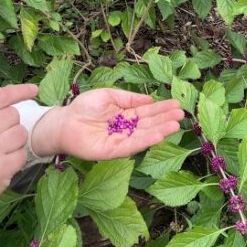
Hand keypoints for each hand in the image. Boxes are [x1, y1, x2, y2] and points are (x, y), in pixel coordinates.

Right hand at [0, 83, 36, 235]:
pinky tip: (4, 164)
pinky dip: (17, 159)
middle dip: (12, 124)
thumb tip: (11, 96)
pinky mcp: (0, 169)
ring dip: (17, 141)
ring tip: (2, 151)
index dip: (19, 91)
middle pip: (13, 115)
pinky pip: (22, 154)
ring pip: (21, 133)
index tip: (33, 89)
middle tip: (1, 137)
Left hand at [32, 88, 183, 160]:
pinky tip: (158, 135)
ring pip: (144, 135)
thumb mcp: (108, 95)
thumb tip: (149, 99)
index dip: (162, 108)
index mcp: (125, 115)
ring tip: (176, 124)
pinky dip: (146, 141)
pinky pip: (132, 145)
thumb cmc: (83, 107)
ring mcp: (121, 140)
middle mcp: (126, 128)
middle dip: (165, 119)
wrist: (64, 122)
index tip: (177, 104)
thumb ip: (128, 98)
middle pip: (149, 123)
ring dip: (160, 130)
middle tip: (182, 114)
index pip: (147, 111)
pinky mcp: (114, 151)